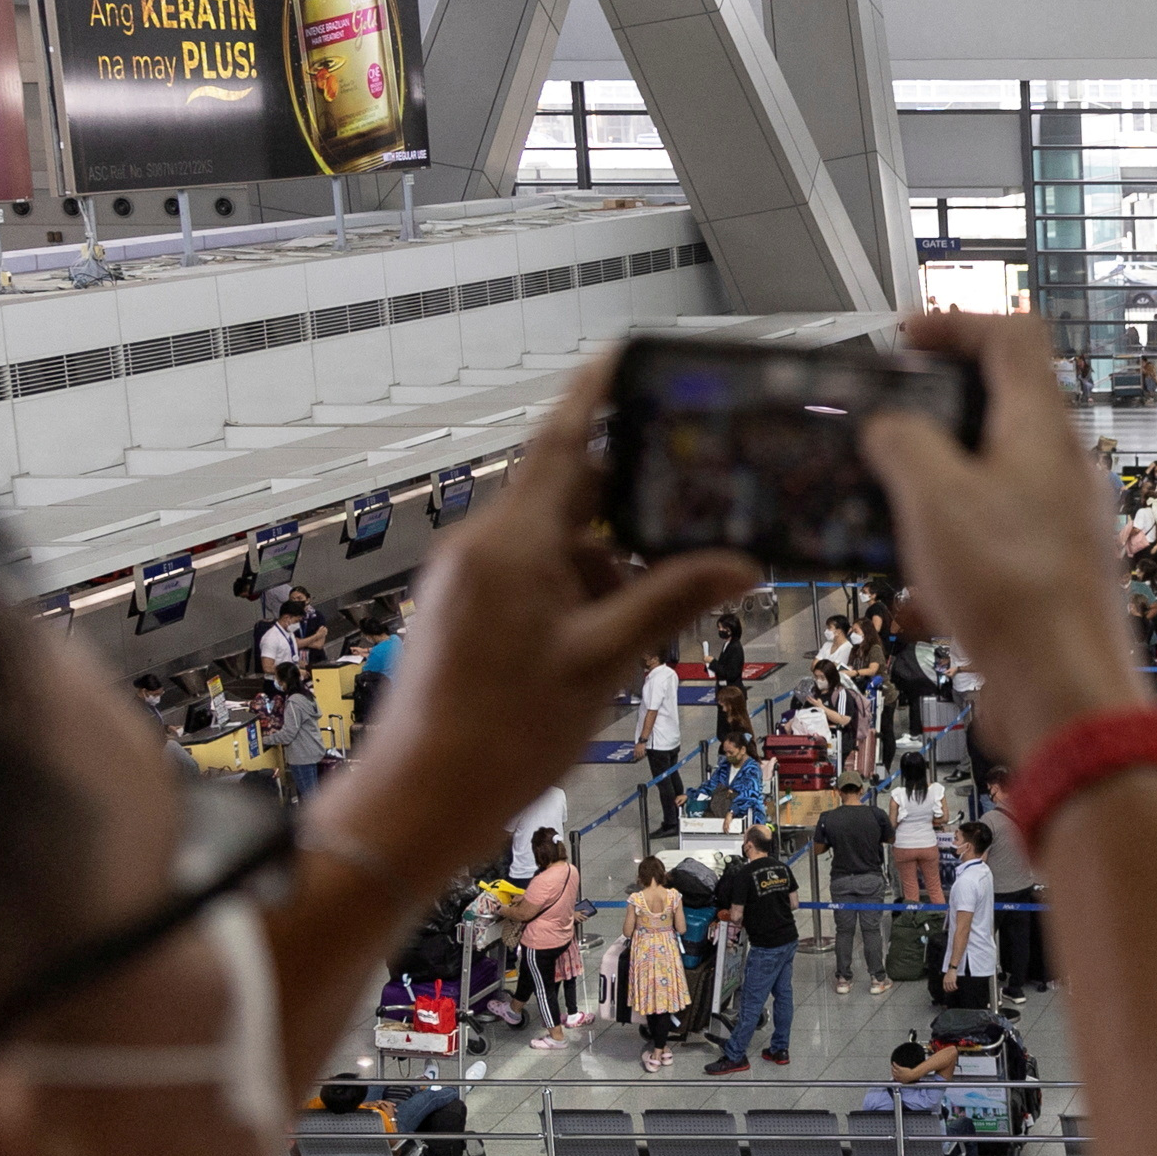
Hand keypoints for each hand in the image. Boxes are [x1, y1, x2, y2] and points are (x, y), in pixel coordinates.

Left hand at [329, 360, 754, 867]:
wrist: (419, 801)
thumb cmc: (500, 736)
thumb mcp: (603, 663)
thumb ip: (670, 601)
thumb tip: (737, 564)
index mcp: (511, 544)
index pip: (562, 442)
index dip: (596, 394)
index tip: (624, 354)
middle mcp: (483, 549)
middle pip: (570, 495)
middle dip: (631, 513)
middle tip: (695, 526)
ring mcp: (469, 581)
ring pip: (558, 547)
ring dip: (610, 571)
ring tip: (653, 623)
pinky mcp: (465, 613)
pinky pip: (535, 580)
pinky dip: (580, 597)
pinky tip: (613, 643)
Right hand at [864, 315, 1151, 763]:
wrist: (1065, 699)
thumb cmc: (1014, 592)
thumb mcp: (932, 497)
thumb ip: (903, 444)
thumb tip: (890, 428)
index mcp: (1043, 431)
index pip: (1013, 337)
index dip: (957, 324)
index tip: (907, 339)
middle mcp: (1063, 473)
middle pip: (1000, 414)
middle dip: (933, 425)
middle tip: (885, 437)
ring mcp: (1063, 529)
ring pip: (988, 491)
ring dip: (933, 507)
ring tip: (893, 531)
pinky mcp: (1052, 583)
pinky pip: (990, 557)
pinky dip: (949, 572)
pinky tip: (920, 610)